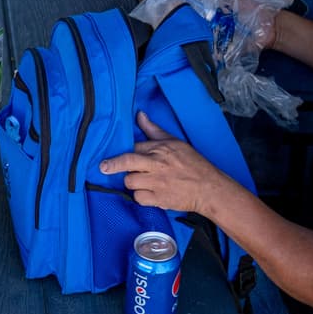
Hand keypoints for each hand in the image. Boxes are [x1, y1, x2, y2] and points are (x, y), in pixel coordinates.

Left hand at [98, 112, 223, 214]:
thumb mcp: (175, 142)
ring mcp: (157, 182)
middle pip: (127, 161)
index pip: (134, 147)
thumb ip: (154, 130)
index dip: (125, 151)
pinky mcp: (159, 199)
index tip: (115, 155)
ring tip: (142, 181)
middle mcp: (157, 164)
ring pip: (130, 181)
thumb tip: (139, 114)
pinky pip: (139, 198)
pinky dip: (141, 197)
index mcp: (160, 149)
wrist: (208, 188)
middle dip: (112, 164)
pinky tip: (148, 193)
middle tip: (103, 167)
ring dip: (132, 182)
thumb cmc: (193, 164)